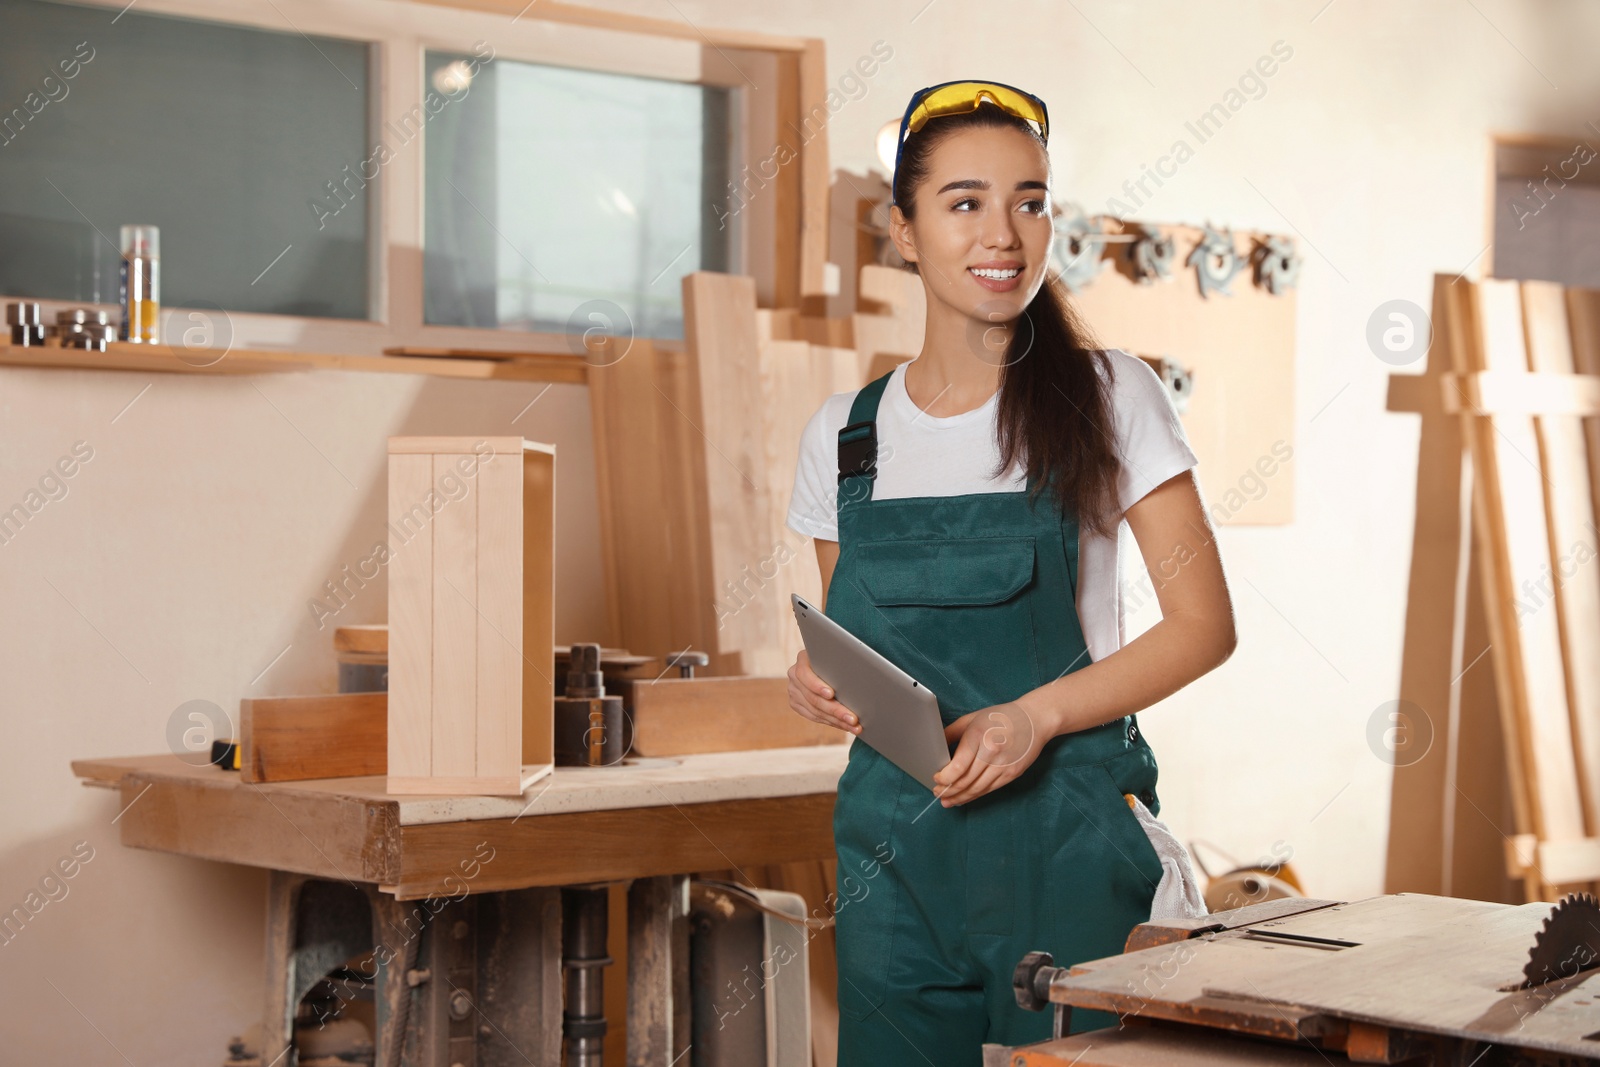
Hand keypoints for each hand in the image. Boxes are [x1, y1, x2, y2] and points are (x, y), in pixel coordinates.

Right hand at [787, 649, 861, 734]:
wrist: (827, 664)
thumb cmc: (837, 658)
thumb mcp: (836, 656)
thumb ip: (839, 663)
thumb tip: (860, 673)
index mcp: (802, 659)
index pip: (805, 674)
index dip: (817, 686)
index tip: (831, 694)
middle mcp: (794, 675)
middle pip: (813, 698)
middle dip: (835, 710)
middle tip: (853, 719)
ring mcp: (794, 691)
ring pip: (815, 711)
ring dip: (837, 720)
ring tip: (854, 726)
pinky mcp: (797, 704)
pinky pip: (815, 717)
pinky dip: (832, 722)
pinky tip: (845, 726)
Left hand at [932, 699, 1053, 805]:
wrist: (1034, 720)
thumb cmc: (1001, 717)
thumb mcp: (972, 718)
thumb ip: (951, 733)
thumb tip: (935, 749)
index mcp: (979, 736)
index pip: (958, 766)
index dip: (944, 777)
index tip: (936, 779)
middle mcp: (992, 752)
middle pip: (966, 780)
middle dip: (948, 790)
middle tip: (937, 793)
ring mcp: (1004, 765)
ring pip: (977, 789)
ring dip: (960, 797)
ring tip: (947, 801)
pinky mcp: (1012, 774)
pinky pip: (990, 789)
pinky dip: (975, 796)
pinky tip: (965, 798)